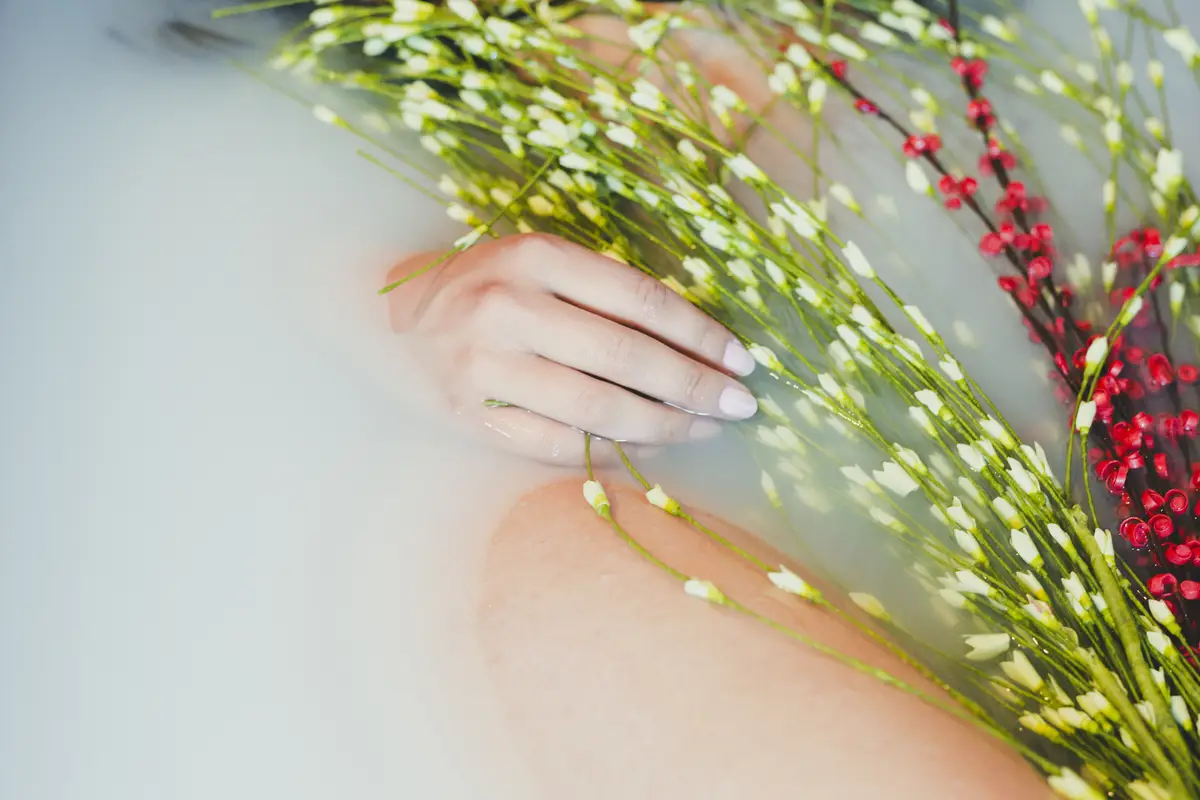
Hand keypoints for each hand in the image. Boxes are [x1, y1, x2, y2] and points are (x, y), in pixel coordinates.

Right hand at [388, 233, 757, 465]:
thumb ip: (601, 293)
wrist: (387, 318)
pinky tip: (647, 447)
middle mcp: (509, 307)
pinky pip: (558, 442)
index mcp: (535, 256)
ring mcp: (487, 367)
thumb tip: (693, 343)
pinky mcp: (471, 416)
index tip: (741, 360)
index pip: (639, 300)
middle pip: (626, 357)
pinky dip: (609, 449)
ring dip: (663, 424)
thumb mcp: (537, 264)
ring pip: (597, 407)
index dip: (699, 334)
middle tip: (739, 405)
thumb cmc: (482, 285)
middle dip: (694, 386)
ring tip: (704, 429)